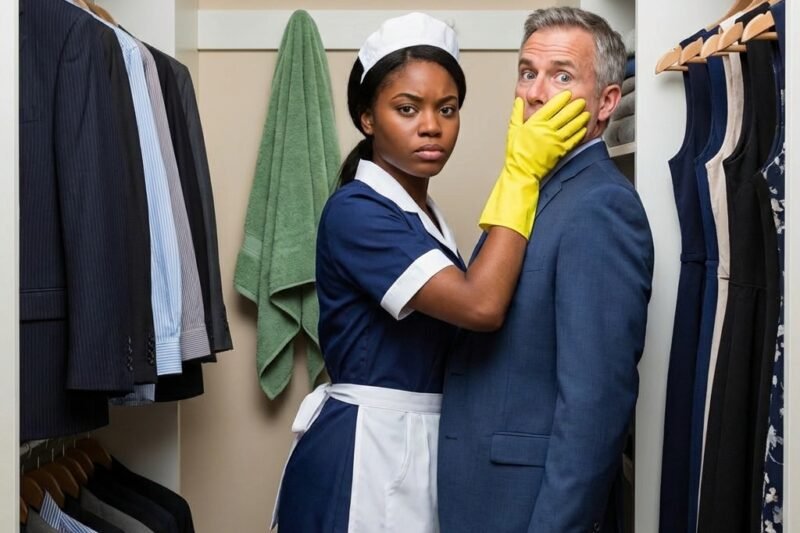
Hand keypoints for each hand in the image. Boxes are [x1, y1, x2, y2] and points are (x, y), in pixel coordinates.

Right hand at [479, 92, 589, 238]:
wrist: (522, 171)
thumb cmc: (516, 152)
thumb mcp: (513, 130)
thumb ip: (517, 113)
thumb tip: (519, 101)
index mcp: (534, 123)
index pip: (551, 106)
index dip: (561, 99)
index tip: (567, 94)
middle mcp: (546, 130)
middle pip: (565, 114)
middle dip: (575, 106)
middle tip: (581, 101)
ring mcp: (554, 141)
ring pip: (572, 126)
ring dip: (580, 118)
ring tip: (586, 113)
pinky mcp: (560, 151)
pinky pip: (573, 139)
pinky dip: (580, 132)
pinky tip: (583, 128)